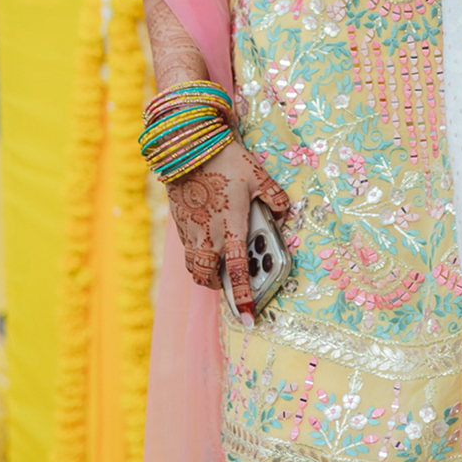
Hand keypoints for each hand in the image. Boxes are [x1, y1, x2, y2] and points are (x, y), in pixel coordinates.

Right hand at [167, 138, 289, 315]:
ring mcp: (189, 229)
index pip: (239, 270)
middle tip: (227, 284)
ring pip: (193, 266)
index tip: (248, 317)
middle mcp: (207, 233)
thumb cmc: (226, 160)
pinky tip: (204, 239)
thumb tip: (284, 212)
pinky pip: (185, 248)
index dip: (244, 295)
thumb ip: (275, 197)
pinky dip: (195, 252)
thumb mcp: (258, 175)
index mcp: (231, 225)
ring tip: (215, 266)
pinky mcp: (177, 221)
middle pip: (207, 276)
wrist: (188, 144)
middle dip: (218, 286)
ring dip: (204, 272)